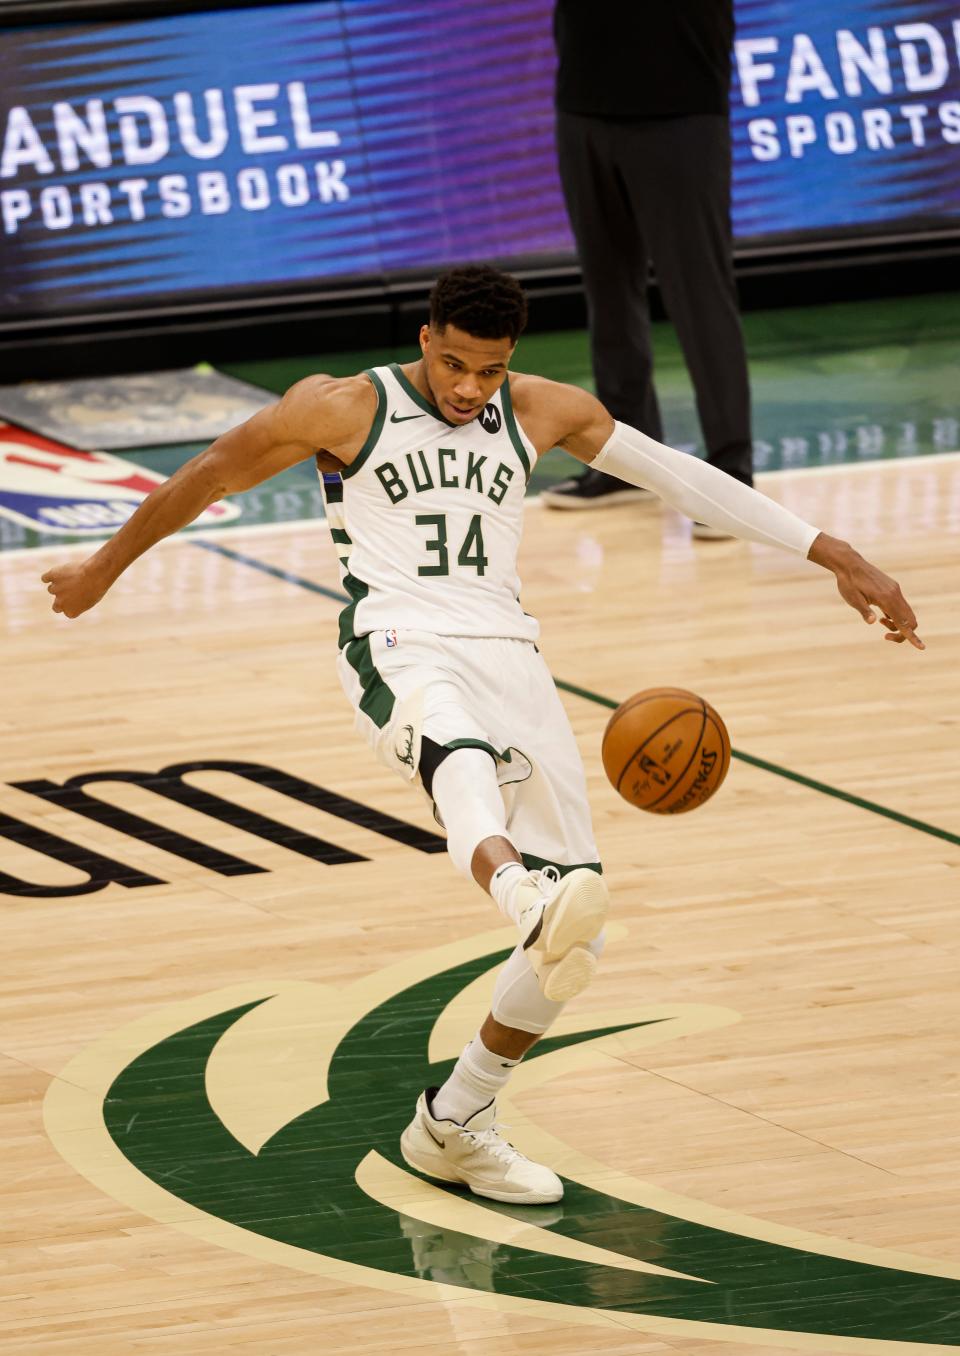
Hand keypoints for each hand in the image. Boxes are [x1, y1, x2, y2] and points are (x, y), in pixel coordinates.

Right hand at [41, 560, 111, 617]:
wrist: (95, 574)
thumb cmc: (97, 587)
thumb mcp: (91, 599)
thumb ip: (78, 602)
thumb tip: (71, 599)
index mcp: (71, 612)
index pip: (67, 611)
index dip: (74, 604)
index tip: (82, 597)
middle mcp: (60, 603)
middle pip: (56, 606)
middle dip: (62, 600)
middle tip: (71, 591)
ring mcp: (55, 590)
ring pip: (51, 589)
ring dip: (59, 585)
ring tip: (72, 578)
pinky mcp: (52, 576)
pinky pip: (45, 578)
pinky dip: (49, 576)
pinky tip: (57, 573)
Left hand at [809, 534, 923, 649]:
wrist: (849, 563)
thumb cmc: (848, 583)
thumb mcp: (853, 599)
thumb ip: (865, 611)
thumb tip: (873, 622)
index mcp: (886, 598)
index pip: (903, 622)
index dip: (912, 637)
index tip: (921, 648)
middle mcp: (894, 593)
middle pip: (910, 620)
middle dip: (902, 632)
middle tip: (884, 634)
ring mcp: (895, 590)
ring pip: (906, 612)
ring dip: (898, 623)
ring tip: (879, 622)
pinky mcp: (892, 587)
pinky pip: (901, 605)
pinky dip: (896, 615)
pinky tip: (883, 616)